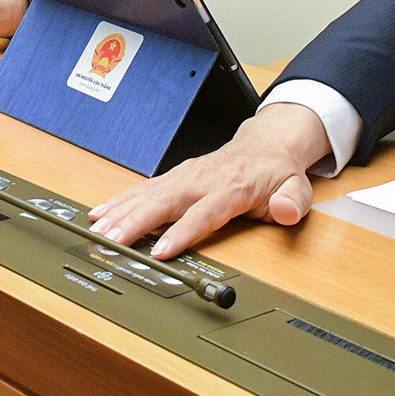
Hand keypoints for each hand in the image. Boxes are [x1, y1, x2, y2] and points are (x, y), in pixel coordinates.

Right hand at [89, 104, 331, 259]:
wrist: (265, 144)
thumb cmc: (276, 171)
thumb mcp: (297, 187)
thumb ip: (293, 202)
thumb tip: (284, 210)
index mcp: (231, 187)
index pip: (203, 212)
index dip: (182, 232)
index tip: (161, 251)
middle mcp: (201, 179)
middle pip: (163, 202)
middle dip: (135, 222)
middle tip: (112, 240)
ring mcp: (184, 176)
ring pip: (147, 194)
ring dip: (120, 212)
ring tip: (97, 230)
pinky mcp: (173, 177)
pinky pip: (142, 189)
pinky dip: (119, 201)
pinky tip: (100, 213)